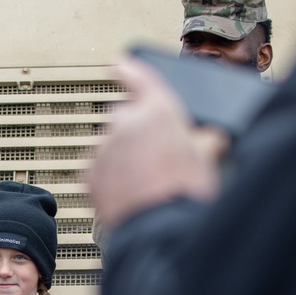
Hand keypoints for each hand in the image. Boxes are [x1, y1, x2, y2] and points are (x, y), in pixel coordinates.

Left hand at [88, 56, 222, 227]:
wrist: (159, 230)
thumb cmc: (185, 194)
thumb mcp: (207, 158)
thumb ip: (201, 138)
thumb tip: (207, 138)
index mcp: (157, 108)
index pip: (136, 75)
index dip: (126, 68)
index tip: (116, 64)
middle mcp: (125, 121)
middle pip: (123, 115)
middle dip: (133, 131)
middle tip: (152, 157)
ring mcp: (103, 147)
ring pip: (109, 145)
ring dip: (121, 157)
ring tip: (143, 183)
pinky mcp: (88, 173)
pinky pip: (97, 169)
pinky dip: (108, 178)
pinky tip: (127, 194)